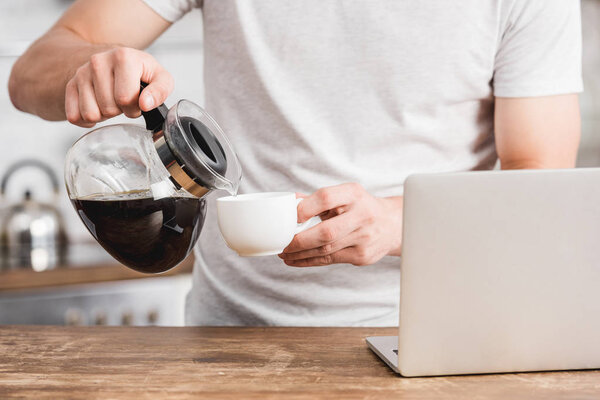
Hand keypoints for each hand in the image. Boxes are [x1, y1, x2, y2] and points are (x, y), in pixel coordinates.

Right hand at [65, 47, 173, 126]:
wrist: (116, 62)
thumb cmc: (140, 73)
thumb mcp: (160, 78)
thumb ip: (160, 91)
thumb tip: (146, 104)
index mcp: (123, 57)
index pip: (125, 98)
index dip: (135, 107)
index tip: (137, 100)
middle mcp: (98, 61)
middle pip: (108, 108)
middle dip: (120, 111)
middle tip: (124, 101)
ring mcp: (81, 73)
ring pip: (90, 114)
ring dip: (104, 116)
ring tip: (111, 102)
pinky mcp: (70, 85)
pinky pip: (73, 116)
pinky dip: (86, 120)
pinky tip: (98, 108)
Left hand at [279, 183, 402, 266]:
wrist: (393, 224)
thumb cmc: (361, 207)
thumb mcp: (344, 195)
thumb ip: (318, 199)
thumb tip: (290, 202)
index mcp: (354, 194)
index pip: (326, 198)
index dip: (305, 208)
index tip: (290, 217)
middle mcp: (362, 215)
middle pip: (326, 232)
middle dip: (299, 241)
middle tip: (282, 244)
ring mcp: (364, 238)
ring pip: (326, 250)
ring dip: (300, 254)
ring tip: (284, 253)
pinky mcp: (362, 256)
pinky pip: (330, 260)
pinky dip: (309, 261)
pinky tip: (295, 260)